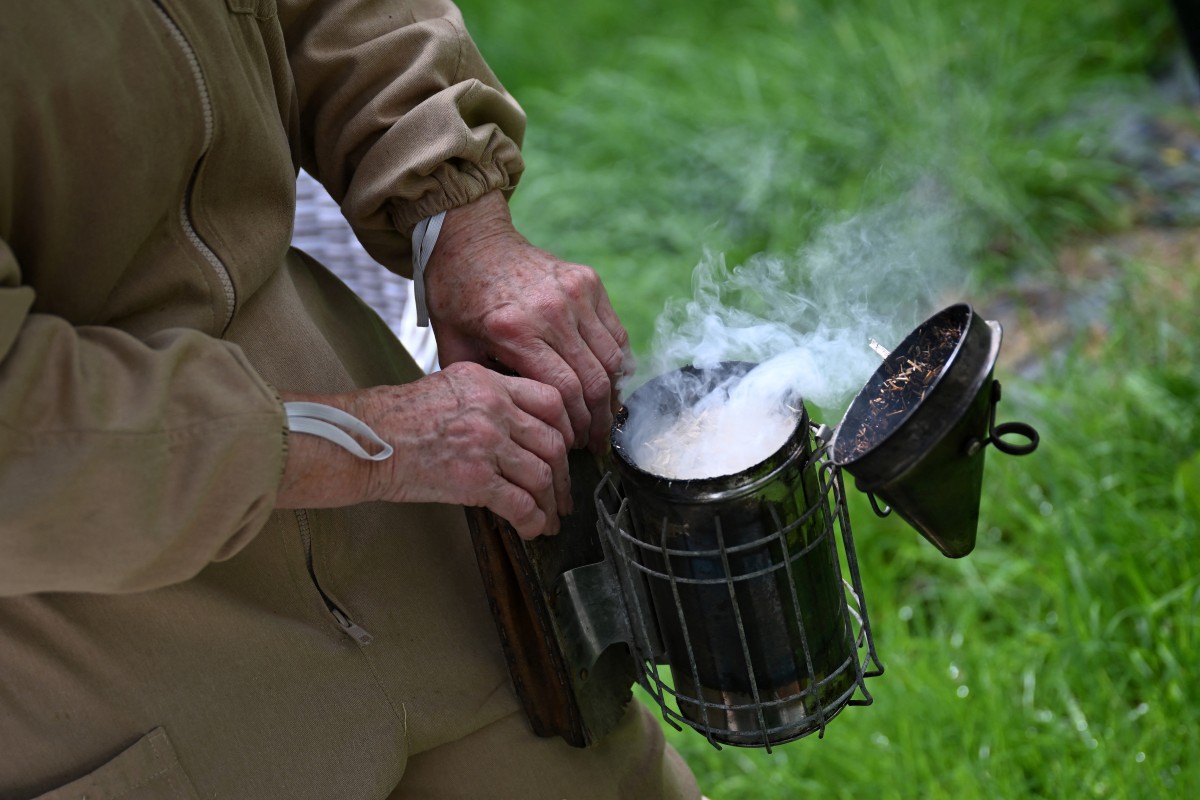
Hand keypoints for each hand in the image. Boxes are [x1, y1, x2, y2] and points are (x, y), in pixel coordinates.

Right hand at [276, 362, 572, 537]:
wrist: (363, 441)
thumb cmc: (395, 419)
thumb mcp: (447, 385)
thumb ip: (486, 397)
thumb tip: (515, 421)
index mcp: (488, 383)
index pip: (550, 399)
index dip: (565, 428)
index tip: (566, 447)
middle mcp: (494, 409)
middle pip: (552, 441)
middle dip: (564, 474)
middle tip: (564, 492)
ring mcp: (486, 444)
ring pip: (542, 475)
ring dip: (551, 502)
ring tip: (550, 516)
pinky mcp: (475, 479)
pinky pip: (521, 503)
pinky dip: (533, 521)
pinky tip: (533, 529)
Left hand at [422, 191, 630, 452]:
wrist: (470, 239)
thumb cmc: (456, 296)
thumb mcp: (452, 345)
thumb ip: (481, 386)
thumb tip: (510, 428)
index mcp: (515, 329)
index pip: (562, 391)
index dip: (573, 426)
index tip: (574, 446)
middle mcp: (551, 310)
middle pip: (593, 379)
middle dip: (598, 419)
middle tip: (595, 443)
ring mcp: (576, 292)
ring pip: (612, 358)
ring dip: (612, 394)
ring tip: (605, 417)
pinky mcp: (589, 281)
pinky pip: (616, 332)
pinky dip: (617, 362)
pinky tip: (609, 383)